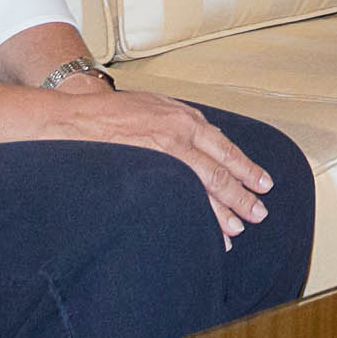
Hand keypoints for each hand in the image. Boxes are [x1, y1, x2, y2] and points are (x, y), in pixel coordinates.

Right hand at [50, 89, 276, 243]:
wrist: (74, 117)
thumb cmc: (111, 112)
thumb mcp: (155, 105)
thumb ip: (181, 121)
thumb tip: (204, 138)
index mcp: (185, 118)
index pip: (225, 148)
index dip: (246, 168)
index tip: (262, 183)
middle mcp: (181, 135)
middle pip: (221, 172)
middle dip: (243, 195)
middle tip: (258, 213)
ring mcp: (165, 155)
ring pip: (204, 189)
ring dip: (223, 212)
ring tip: (237, 231)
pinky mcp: (148, 173)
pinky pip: (179, 200)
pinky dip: (195, 217)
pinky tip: (204, 232)